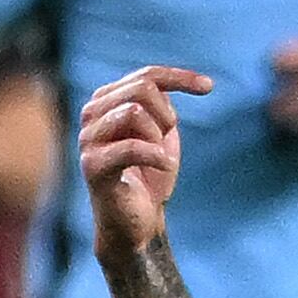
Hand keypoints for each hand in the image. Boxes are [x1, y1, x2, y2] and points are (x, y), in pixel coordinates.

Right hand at [78, 64, 211, 260]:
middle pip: (141, 88)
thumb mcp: (162, 131)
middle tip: (165, 143)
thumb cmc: (150, 175)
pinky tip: (163, 167)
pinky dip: (157, 157)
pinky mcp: (93, 166)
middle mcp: (91, 114)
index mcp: (106, 100)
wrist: (138, 222)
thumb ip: (161, 103)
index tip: (209, 87)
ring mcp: (88, 139)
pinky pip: (132, 147)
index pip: (147, 76)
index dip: (180, 78)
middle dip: (166, 116)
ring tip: (157, 159)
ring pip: (134, 113)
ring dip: (158, 138)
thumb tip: (175, 84)